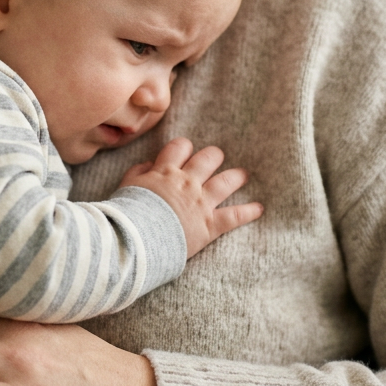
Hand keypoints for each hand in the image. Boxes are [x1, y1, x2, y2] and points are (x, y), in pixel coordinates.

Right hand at [119, 137, 262, 256]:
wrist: (135, 238)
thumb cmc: (127, 214)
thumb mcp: (126, 187)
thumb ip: (138, 173)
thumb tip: (149, 165)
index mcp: (165, 172)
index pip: (180, 147)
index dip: (185, 148)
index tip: (186, 153)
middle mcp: (186, 182)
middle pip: (208, 158)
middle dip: (213, 157)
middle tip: (216, 160)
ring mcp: (200, 202)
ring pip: (226, 181)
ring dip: (236, 177)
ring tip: (242, 175)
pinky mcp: (209, 224)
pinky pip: (235, 215)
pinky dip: (249, 212)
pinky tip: (259, 209)